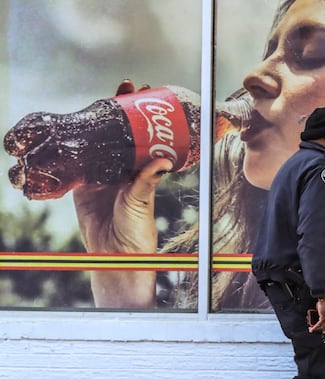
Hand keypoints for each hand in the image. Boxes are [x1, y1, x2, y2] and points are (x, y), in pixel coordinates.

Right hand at [72, 80, 171, 307]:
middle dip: (122, 111)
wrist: (113, 256)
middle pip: (121, 133)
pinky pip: (75, 161)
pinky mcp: (80, 185)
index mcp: (140, 171)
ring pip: (99, 142)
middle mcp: (122, 170)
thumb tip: (163, 161)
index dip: (143, 116)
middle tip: (126, 87)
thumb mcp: (142, 203)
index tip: (145, 92)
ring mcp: (100, 175)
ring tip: (101, 98)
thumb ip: (146, 182)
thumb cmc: (137, 233)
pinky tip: (71, 127)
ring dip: (98, 122)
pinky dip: (73, 146)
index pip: (142, 136)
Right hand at [309, 299, 324, 333]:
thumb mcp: (322, 310)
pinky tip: (311, 329)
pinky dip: (314, 327)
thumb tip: (315, 316)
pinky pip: (318, 324)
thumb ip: (320, 314)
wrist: (324, 299)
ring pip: (322, 327)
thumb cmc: (323, 303)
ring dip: (316, 329)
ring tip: (311, 329)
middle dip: (320, 330)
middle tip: (314, 330)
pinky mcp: (323, 317)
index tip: (324, 332)